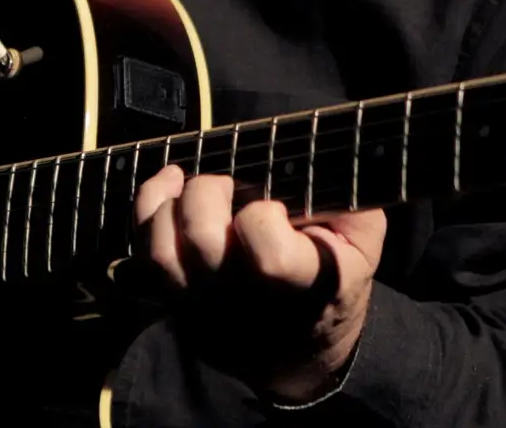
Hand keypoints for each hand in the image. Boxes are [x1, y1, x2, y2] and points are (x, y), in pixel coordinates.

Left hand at [133, 166, 384, 402]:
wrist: (301, 347)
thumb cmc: (333, 277)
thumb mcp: (363, 239)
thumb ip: (351, 197)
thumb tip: (319, 158)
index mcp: (304, 286)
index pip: (267, 254)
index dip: (263, 215)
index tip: (276, 207)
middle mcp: (246, 303)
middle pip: (203, 242)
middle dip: (210, 193)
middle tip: (233, 190)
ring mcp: (204, 307)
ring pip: (163, 251)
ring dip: (173, 202)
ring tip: (196, 188)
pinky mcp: (175, 303)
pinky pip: (142, 254)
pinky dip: (148, 207)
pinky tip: (171, 186)